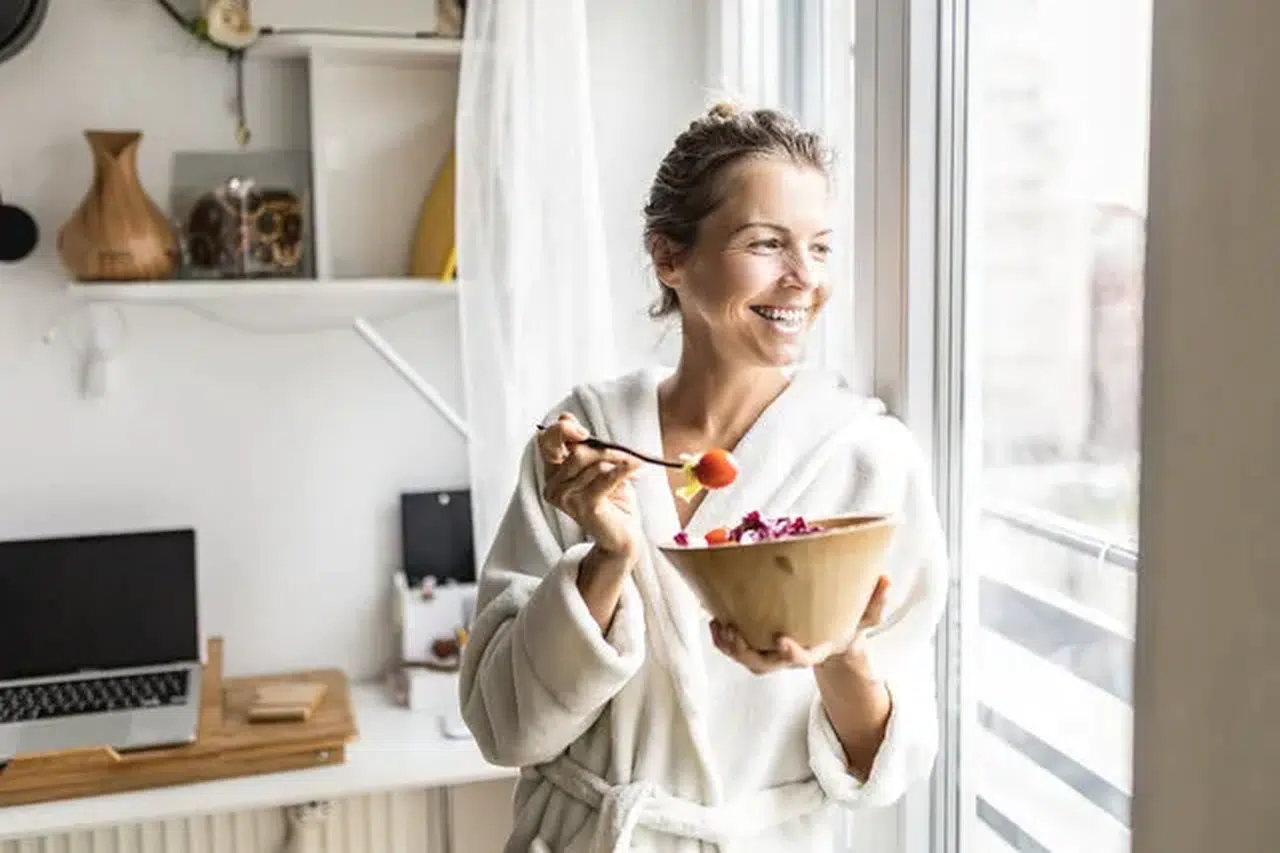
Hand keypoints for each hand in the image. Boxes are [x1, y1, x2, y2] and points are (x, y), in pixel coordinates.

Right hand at [538, 412, 640, 556]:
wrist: (622, 535)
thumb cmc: (610, 498)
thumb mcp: (596, 465)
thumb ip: (582, 445)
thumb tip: (565, 417)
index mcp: (552, 473)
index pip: (545, 441)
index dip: (561, 430)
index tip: (584, 431)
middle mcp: (553, 486)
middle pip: (576, 452)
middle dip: (602, 449)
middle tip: (623, 454)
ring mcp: (566, 499)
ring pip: (592, 464)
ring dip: (616, 462)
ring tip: (630, 467)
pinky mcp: (584, 507)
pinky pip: (605, 479)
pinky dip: (622, 470)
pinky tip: (635, 466)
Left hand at [711, 575, 890, 674]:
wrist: (833, 639)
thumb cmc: (849, 624)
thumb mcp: (866, 616)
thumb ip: (876, 602)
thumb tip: (886, 578)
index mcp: (817, 650)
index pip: (802, 659)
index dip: (791, 653)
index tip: (780, 639)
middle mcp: (792, 656)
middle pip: (764, 665)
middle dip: (746, 653)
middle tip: (733, 631)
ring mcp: (773, 654)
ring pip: (747, 660)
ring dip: (729, 647)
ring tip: (718, 625)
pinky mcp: (760, 646)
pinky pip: (738, 650)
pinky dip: (723, 640)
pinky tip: (714, 619)